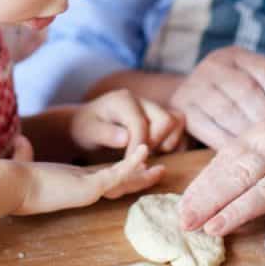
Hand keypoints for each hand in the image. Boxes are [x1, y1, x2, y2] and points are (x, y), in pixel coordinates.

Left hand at [12, 144, 164, 215]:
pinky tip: (144, 151)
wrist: (11, 186)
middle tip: (159, 172)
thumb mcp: (26, 163)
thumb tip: (19, 140)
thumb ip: (25, 152)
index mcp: (75, 184)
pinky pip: (117, 173)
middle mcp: (85, 188)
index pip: (102, 180)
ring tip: (160, 169)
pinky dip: (131, 163)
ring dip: (142, 175)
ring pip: (123, 181)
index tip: (131, 167)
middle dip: (139, 179)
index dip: (119, 175)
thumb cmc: (15, 180)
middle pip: (119, 184)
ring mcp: (89, 189)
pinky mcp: (89, 187)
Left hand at [70, 89, 185, 155]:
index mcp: (123, 100)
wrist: (85, 124)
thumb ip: (105, 133)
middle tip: (139, 157)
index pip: (140, 124)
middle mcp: (142, 100)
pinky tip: (156, 152)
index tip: (129, 165)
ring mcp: (153, 107)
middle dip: (155, 142)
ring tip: (147, 153)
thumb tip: (125, 138)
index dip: (137, 148)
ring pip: (177, 120)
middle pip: (166, 119)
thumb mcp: (87, 131)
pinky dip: (173, 142)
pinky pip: (179, 127)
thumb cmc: (85, 128)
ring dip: (168, 141)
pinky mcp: (159, 117)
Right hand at [170, 46, 264, 148]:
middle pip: (246, 90)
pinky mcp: (181, 107)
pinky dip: (227, 143)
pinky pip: (207, 128)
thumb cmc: (235, 98)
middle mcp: (214, 64)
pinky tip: (242, 155)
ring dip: (249, 134)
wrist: (190, 98)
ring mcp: (194, 85)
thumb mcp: (256, 87)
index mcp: (237, 55)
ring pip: (227, 110)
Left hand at [178, 102, 264, 250]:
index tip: (181, 207)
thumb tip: (210, 183)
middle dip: (208, 200)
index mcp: (261, 134)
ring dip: (238, 211)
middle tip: (184, 222)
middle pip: (238, 175)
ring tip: (213, 229)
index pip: (224, 161)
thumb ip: (246, 154)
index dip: (201, 185)